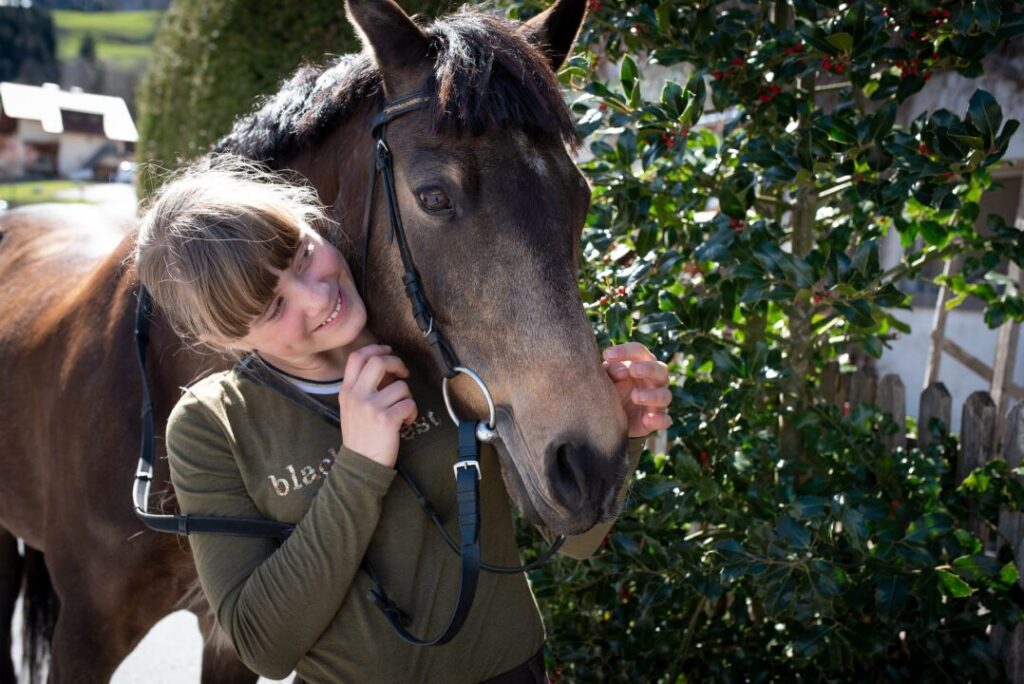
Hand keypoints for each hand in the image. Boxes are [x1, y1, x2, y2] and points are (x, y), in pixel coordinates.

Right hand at [339, 345, 417, 467]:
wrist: (360, 464)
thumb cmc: (360, 436)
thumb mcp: (351, 408)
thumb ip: (362, 387)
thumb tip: (385, 368)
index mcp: (347, 390)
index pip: (357, 357)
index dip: (375, 348)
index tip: (387, 350)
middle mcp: (357, 395)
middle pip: (379, 361)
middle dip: (396, 362)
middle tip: (403, 373)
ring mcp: (371, 407)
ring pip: (400, 386)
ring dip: (407, 397)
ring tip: (402, 411)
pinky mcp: (387, 419)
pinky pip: (409, 404)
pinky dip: (412, 413)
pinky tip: (405, 422)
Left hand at [602, 342, 671, 437]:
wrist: (609, 419)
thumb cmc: (610, 390)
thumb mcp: (605, 378)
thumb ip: (610, 370)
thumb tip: (623, 370)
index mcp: (641, 364)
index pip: (639, 352)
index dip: (625, 351)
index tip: (606, 355)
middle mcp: (654, 380)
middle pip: (660, 369)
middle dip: (648, 369)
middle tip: (633, 370)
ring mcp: (657, 401)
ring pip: (665, 395)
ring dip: (652, 395)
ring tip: (635, 396)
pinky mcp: (657, 420)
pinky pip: (664, 420)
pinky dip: (658, 420)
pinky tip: (647, 419)